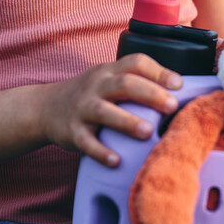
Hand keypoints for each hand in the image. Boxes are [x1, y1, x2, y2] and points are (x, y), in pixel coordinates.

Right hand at [43, 54, 182, 165]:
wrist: (45, 107)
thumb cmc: (89, 95)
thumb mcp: (107, 80)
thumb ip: (134, 82)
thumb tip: (178, 94)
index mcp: (109, 71)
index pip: (135, 63)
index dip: (158, 71)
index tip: (178, 84)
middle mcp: (96, 86)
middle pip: (124, 84)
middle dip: (150, 94)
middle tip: (171, 106)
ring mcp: (82, 108)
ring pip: (104, 112)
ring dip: (127, 121)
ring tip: (148, 132)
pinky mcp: (72, 132)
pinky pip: (86, 142)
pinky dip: (101, 151)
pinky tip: (117, 161)